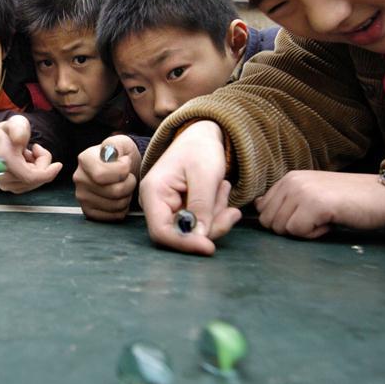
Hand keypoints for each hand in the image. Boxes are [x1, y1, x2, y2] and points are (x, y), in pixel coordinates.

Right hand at [0, 115, 62, 192]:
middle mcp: (1, 176)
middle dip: (42, 165)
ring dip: (38, 169)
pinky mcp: (10, 187)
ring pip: (34, 183)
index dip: (47, 173)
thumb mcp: (17, 123)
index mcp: (3, 161)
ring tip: (30, 154)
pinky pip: (31, 185)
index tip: (59, 164)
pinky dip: (35, 174)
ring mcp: (5, 183)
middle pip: (34, 180)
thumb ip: (18, 128)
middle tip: (36, 149)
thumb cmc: (12, 129)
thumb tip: (18, 140)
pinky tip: (29, 162)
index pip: (30, 177)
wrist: (3, 137)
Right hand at [72, 135, 140, 221]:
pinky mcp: (88, 211)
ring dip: (127, 197)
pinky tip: (121, 198)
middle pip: (113, 192)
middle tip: (130, 178)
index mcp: (85, 159)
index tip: (126, 164)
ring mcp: (82, 196)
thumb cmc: (123, 156)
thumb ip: (115, 144)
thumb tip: (108, 152)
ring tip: (126, 187)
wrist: (123, 169)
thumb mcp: (122, 143)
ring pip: (115, 205)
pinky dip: (122, 209)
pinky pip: (112, 216)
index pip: (102, 174)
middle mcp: (79, 178)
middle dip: (129, 185)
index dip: (122, 171)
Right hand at [139, 121, 241, 254]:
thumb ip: (202, 205)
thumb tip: (200, 236)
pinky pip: (201, 222)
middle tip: (232, 212)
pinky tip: (221, 191)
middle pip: (180, 233)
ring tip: (223, 188)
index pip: (161, 231)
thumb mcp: (205, 174)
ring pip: (194, 230)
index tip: (209, 247)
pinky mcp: (182, 210)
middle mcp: (156, 204)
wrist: (201, 136)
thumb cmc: (200, 149)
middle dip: (209, 226)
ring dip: (215, 215)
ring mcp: (169, 208)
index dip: (184, 243)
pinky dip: (216, 212)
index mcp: (153, 192)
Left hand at [254, 171, 384, 237]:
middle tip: (317, 219)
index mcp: (289, 178)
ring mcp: (302, 191)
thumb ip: (286, 201)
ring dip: (304, 231)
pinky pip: (297, 232)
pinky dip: (314, 234)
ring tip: (325, 218)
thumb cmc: (348, 201)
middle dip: (291, 228)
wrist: (383, 196)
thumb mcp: (311, 195)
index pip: (262, 210)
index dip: (283, 221)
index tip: (307, 215)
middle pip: (268, 222)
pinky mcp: (314, 204)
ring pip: (281, 228)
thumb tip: (257, 207)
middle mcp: (292, 181)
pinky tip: (331, 222)